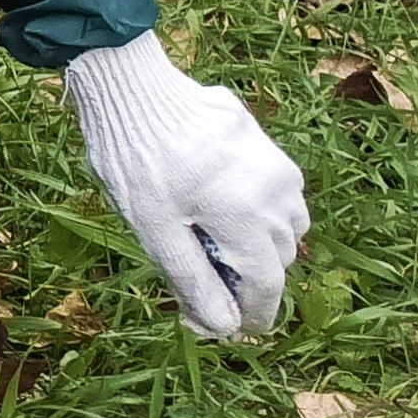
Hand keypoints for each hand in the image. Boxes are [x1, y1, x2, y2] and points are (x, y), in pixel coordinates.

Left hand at [66, 30, 309, 341]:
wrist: (131, 87)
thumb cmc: (134, 160)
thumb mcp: (154, 229)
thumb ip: (193, 280)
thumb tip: (224, 327)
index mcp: (249, 216)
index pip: (268, 284)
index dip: (255, 314)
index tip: (241, 330)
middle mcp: (277, 191)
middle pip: (278, 257)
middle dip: (249, 276)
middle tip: (205, 278)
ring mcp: (277, 164)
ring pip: (286, 224)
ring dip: (258, 241)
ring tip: (209, 238)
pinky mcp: (268, 144)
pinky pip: (277, 192)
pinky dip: (258, 209)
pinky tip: (215, 200)